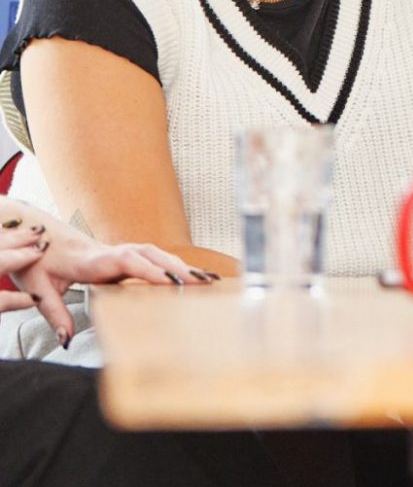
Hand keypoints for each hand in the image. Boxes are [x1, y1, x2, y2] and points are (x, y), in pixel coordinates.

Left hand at [0, 200, 213, 344]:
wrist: (38, 240)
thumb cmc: (39, 263)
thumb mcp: (39, 288)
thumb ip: (54, 313)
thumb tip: (66, 340)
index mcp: (94, 259)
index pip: (129, 262)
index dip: (151, 272)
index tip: (172, 284)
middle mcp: (114, 252)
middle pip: (153, 256)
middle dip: (178, 269)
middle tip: (202, 284)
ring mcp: (122, 251)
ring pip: (159, 255)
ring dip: (183, 266)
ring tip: (207, 280)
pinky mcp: (126, 256)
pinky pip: (156, 259)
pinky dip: (177, 266)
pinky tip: (194, 275)